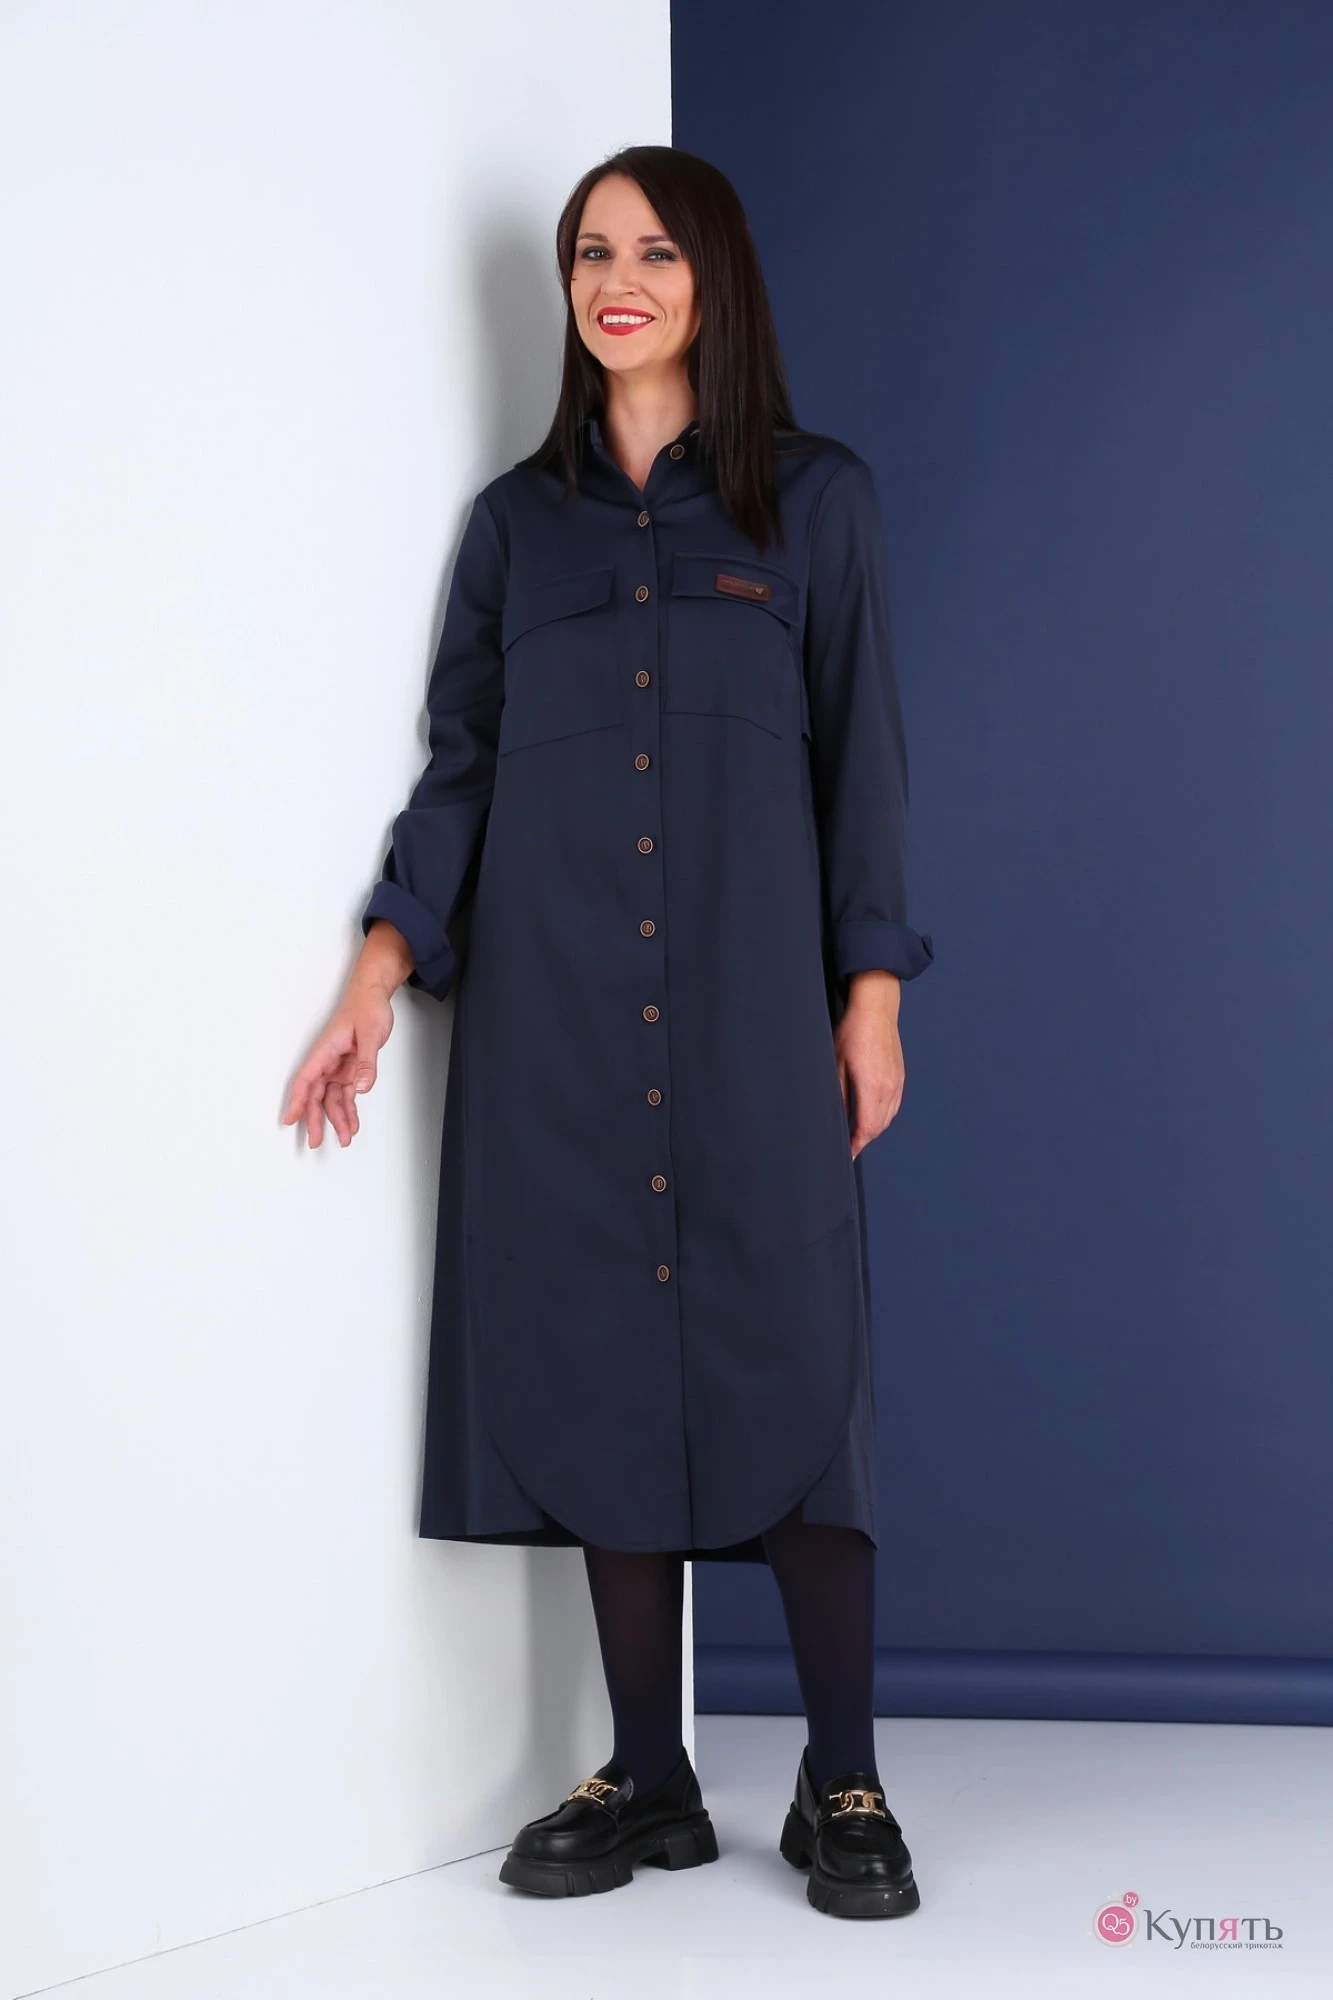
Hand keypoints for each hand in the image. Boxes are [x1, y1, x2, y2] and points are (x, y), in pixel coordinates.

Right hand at [281, 978, 395, 1148]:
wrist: (374, 995)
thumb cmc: (367, 1007)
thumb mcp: (371, 1034)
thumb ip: (366, 1062)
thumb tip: (360, 1087)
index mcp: (326, 1051)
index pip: (306, 1080)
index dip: (296, 1100)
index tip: (289, 1118)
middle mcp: (328, 1061)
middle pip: (316, 1095)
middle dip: (315, 1119)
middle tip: (316, 1141)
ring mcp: (338, 1066)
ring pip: (332, 1098)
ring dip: (337, 1119)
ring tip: (345, 1138)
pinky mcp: (350, 1068)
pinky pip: (346, 1094)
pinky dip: (349, 1109)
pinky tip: (352, 1124)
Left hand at [833, 971, 904, 1159]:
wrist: (876, 1009)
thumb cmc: (852, 1032)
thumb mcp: (836, 1064)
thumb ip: (839, 1095)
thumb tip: (837, 1119)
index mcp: (873, 1087)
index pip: (866, 1129)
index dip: (856, 1145)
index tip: (846, 1155)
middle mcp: (889, 1089)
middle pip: (878, 1127)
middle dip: (863, 1140)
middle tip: (848, 1148)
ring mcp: (897, 1082)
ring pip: (888, 1118)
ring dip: (873, 1129)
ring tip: (857, 1135)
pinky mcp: (900, 1076)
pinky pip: (894, 1105)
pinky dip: (883, 1116)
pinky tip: (872, 1116)